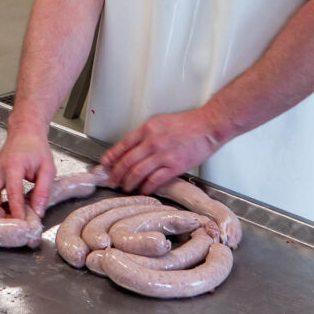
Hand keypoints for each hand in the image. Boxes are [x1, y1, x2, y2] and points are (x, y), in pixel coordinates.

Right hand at [0, 129, 55, 219]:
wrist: (24, 133)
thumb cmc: (36, 149)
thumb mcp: (47, 168)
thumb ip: (43, 190)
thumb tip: (38, 212)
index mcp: (13, 165)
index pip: (12, 193)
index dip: (16, 211)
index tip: (20, 225)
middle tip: (13, 227)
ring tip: (11, 220)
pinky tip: (6, 211)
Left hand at [100, 108, 219, 194]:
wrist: (208, 126)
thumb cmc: (187, 124)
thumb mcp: (160, 122)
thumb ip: (146, 135)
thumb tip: (133, 149)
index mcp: (147, 129)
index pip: (123, 145)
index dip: (111, 158)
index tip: (105, 165)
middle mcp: (152, 141)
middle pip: (127, 161)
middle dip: (117, 174)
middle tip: (112, 181)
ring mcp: (163, 155)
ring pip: (137, 172)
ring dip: (129, 183)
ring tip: (125, 188)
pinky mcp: (174, 166)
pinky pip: (155, 180)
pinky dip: (146, 187)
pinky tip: (143, 191)